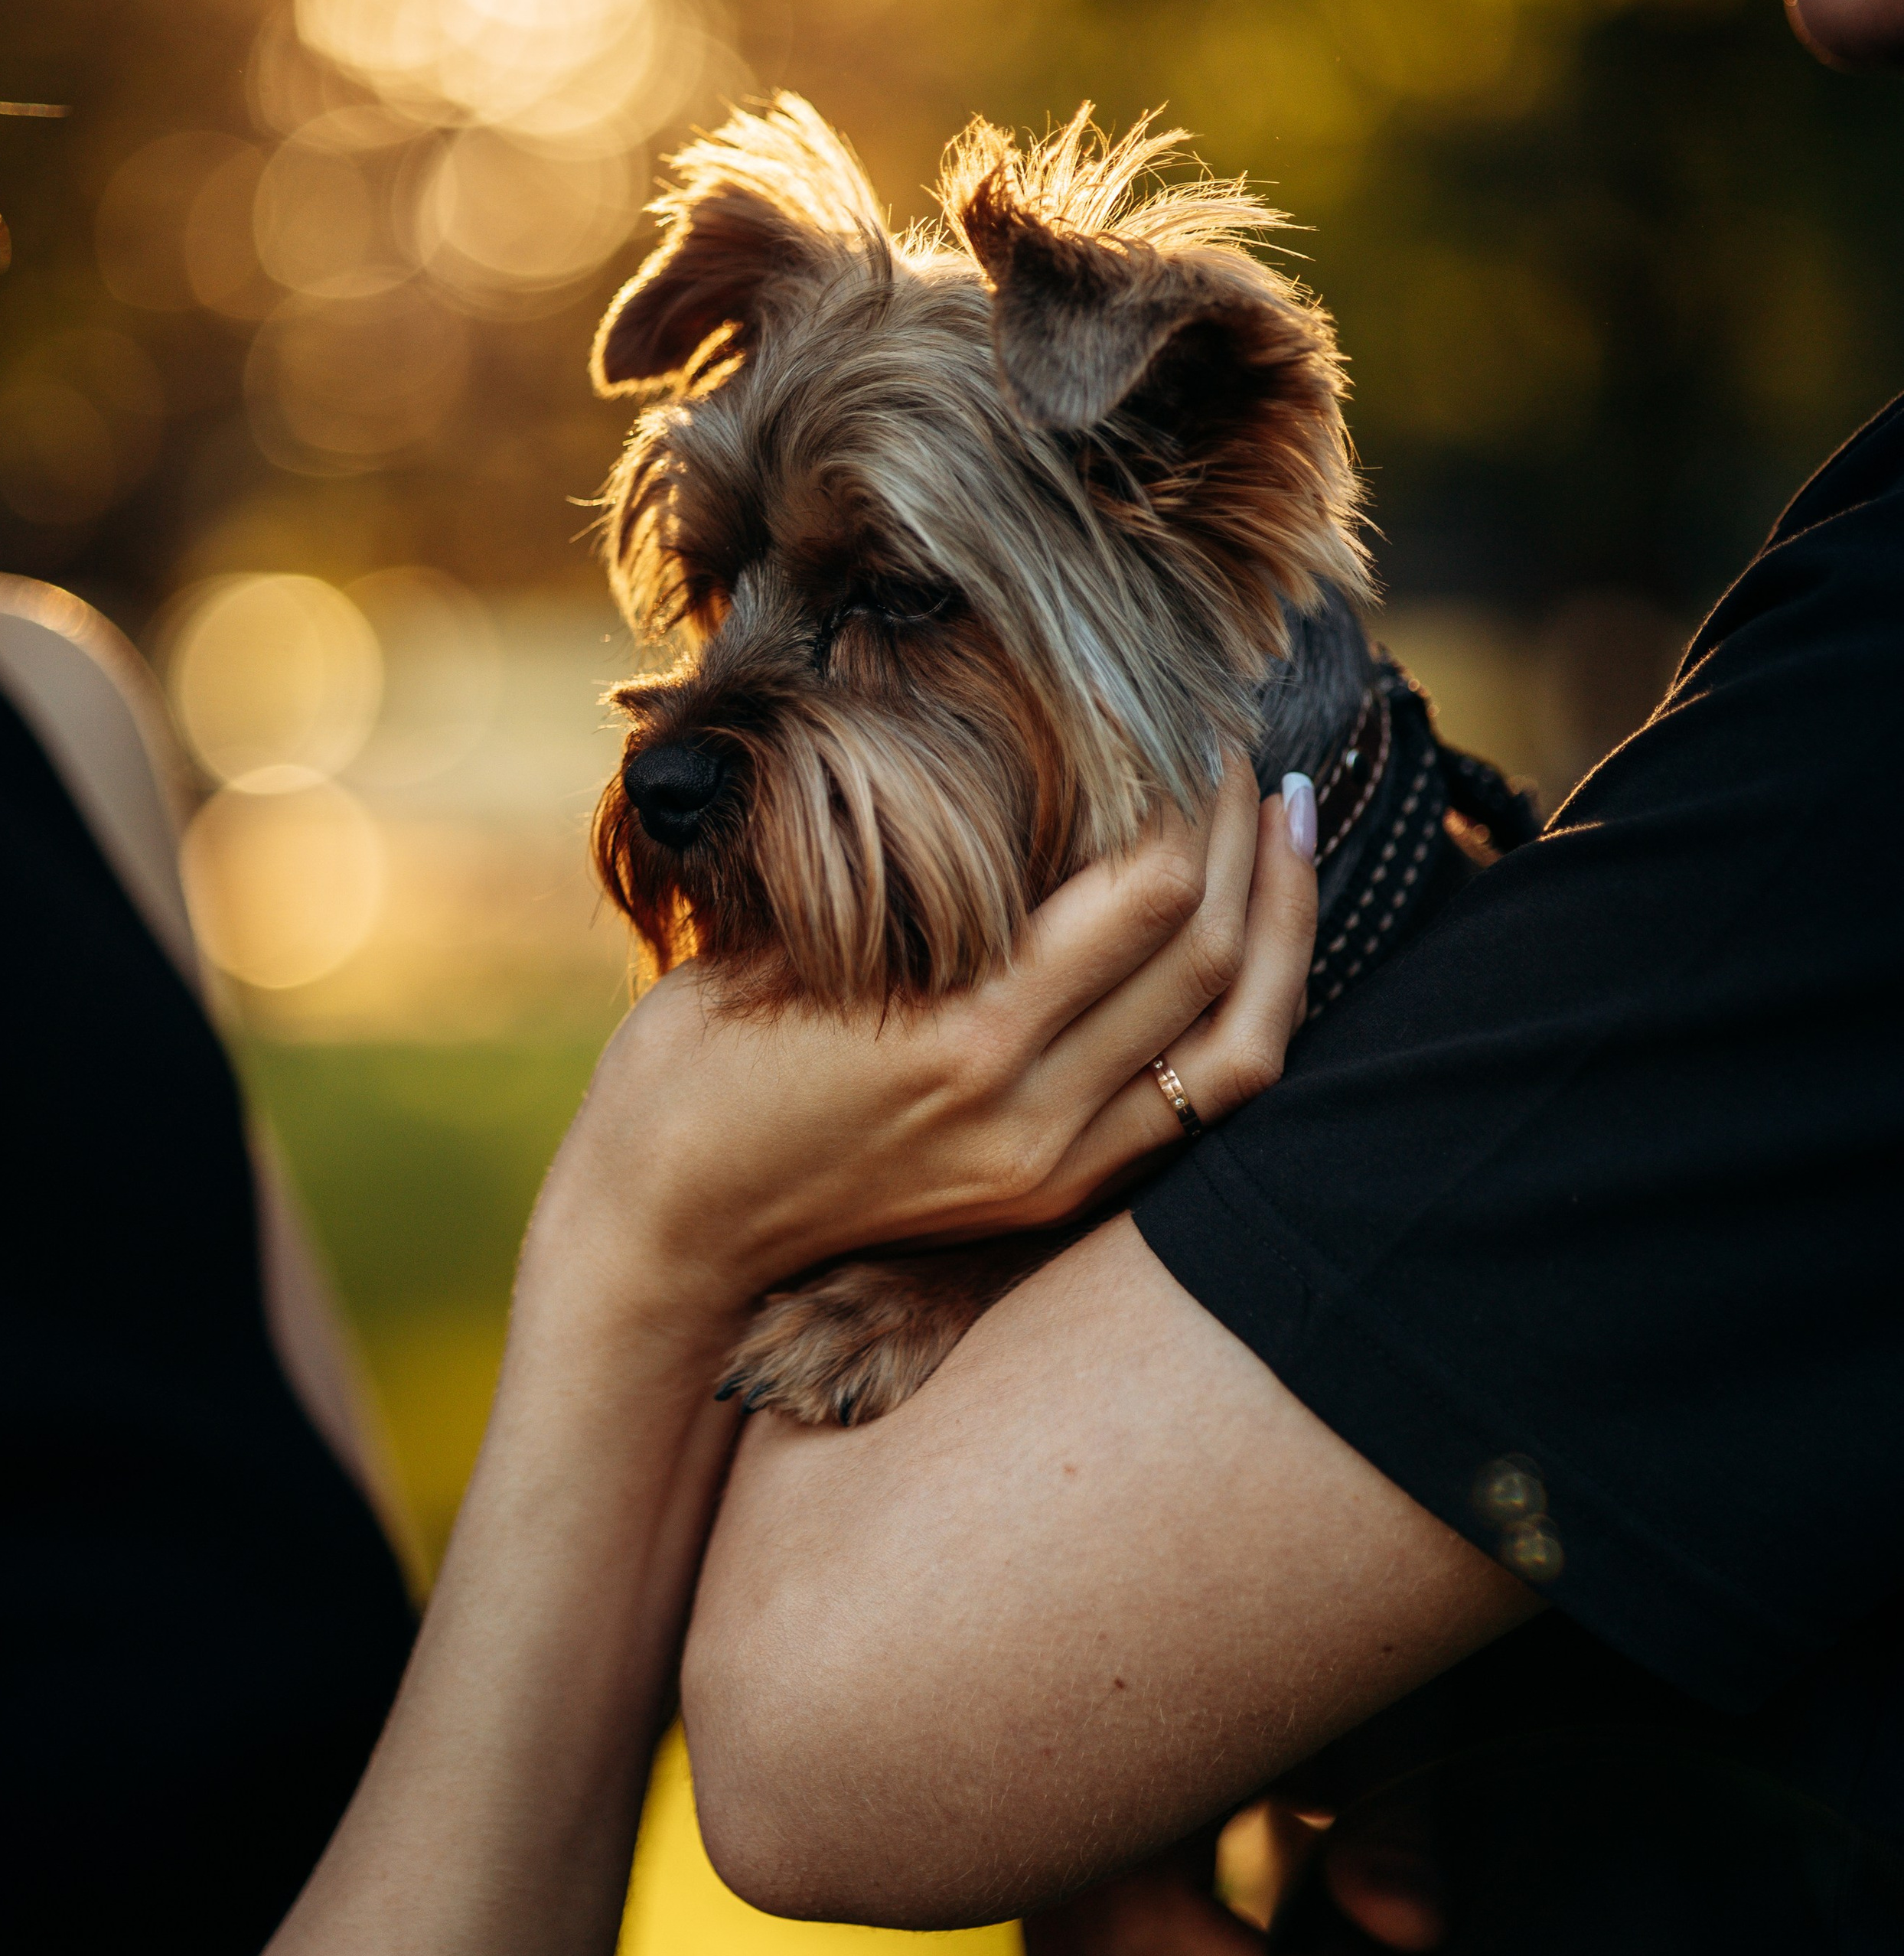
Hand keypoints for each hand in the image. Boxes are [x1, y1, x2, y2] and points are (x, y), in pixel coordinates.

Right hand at [540, 761, 1316, 1320]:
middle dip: (1253, 842)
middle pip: (1210, 962)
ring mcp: (1050, 1168)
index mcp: (964, 1037)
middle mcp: (1028, 1113)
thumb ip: (897, 876)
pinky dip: (1245, 1014)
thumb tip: (998, 754)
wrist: (664, 1231)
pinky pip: (1201, 1104)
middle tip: (1251, 755)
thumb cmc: (694, 1065)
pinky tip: (1248, 940)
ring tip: (1290, 834)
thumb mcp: (775, 943)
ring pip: (1241, 1050)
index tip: (1192, 724)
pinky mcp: (1053, 1195)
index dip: (1196, 801)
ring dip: (1283, 933)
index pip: (1151, 897)